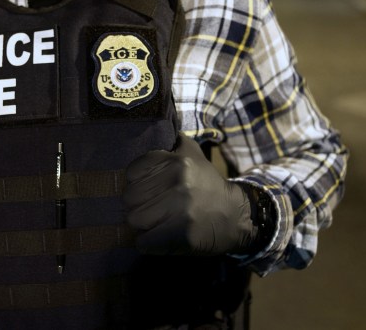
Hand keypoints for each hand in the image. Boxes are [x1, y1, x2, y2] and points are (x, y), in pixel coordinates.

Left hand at [123, 135, 255, 254]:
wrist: (236, 216)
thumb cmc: (208, 185)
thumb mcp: (194, 154)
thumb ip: (175, 141)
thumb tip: (162, 123)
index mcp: (177, 162)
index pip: (132, 172)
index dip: (137, 182)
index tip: (148, 188)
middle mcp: (178, 183)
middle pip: (130, 198)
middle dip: (138, 205)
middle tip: (152, 208)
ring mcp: (179, 210)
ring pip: (134, 220)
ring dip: (141, 225)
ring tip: (156, 222)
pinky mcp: (181, 235)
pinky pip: (143, 242)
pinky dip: (146, 243)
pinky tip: (157, 237)